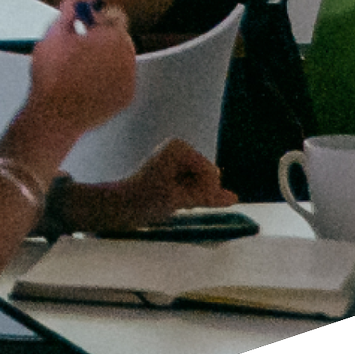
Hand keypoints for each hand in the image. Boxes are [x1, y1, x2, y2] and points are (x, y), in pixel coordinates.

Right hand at [25, 0, 135, 137]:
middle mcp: (129, 57)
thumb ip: (74, 3)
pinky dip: (108, 77)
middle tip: (76, 46)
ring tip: (78, 66)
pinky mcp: (126, 97)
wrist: (54, 116)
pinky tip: (86, 83)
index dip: (95, 18)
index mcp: (113, 37)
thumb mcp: (55, 30)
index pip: (115, 15)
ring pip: (120, 57)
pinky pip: (121, 78)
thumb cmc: (52, 73)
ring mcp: (129, 79)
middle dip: (101, 38)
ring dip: (105, 57)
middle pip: (118, 36)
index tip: (80, 26)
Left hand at [79, 138, 238, 231]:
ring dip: (193, 196)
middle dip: (198, 192)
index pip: (212, 174)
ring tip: (170, 199)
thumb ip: (208, 197)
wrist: (120, 206)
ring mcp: (178, 161)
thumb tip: (234, 198)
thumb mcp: (179, 199)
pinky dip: (190, 197)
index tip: (177, 196)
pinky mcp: (176, 173)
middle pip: (209, 177)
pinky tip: (175, 200)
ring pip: (204, 185)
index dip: (203, 191)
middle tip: (172, 198)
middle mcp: (179, 149)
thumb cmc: (146, 200)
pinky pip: (196, 188)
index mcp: (180, 147)